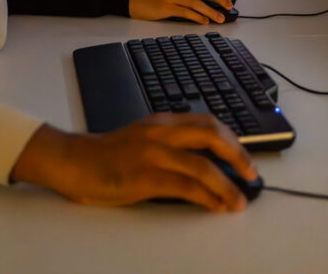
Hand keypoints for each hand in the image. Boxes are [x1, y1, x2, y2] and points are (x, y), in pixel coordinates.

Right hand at [10, 115, 255, 210]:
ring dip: (226, 185)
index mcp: (163, 121)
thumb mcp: (144, 137)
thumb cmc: (109, 155)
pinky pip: (185, 187)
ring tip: (238, 201)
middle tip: (251, 174)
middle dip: (237, 155)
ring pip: (202, 166)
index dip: (232, 140)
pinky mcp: (145, 177)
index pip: (208, 123)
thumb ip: (172, 142)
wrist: (76, 162)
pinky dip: (207, 198)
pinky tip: (216, 206)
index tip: (244, 157)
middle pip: (211, 135)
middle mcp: (161, 132)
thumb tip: (206, 162)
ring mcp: (153, 154)